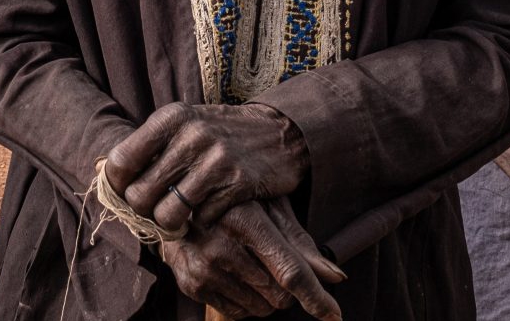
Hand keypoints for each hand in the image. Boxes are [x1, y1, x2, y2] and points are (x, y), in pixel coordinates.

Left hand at [105, 102, 307, 236]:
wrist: (280, 133)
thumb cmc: (222, 134)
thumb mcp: (186, 125)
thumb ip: (151, 146)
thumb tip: (107, 176)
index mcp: (171, 118)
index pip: (120, 161)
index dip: (116, 186)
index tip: (126, 195)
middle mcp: (191, 135)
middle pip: (140, 195)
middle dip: (144, 212)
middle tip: (157, 211)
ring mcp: (216, 159)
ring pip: (168, 214)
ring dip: (172, 223)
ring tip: (181, 217)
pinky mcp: (239, 182)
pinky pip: (202, 220)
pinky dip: (203, 222)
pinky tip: (212, 210)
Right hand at [160, 198, 344, 320]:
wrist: (174, 204)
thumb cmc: (233, 201)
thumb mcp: (268, 207)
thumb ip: (300, 242)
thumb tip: (335, 277)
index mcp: (246, 219)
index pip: (290, 269)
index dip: (316, 297)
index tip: (333, 315)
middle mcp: (222, 245)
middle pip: (279, 296)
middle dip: (286, 289)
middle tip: (274, 265)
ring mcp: (203, 268)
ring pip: (260, 309)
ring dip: (265, 297)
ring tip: (251, 267)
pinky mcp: (192, 285)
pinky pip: (237, 314)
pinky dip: (245, 301)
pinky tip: (234, 276)